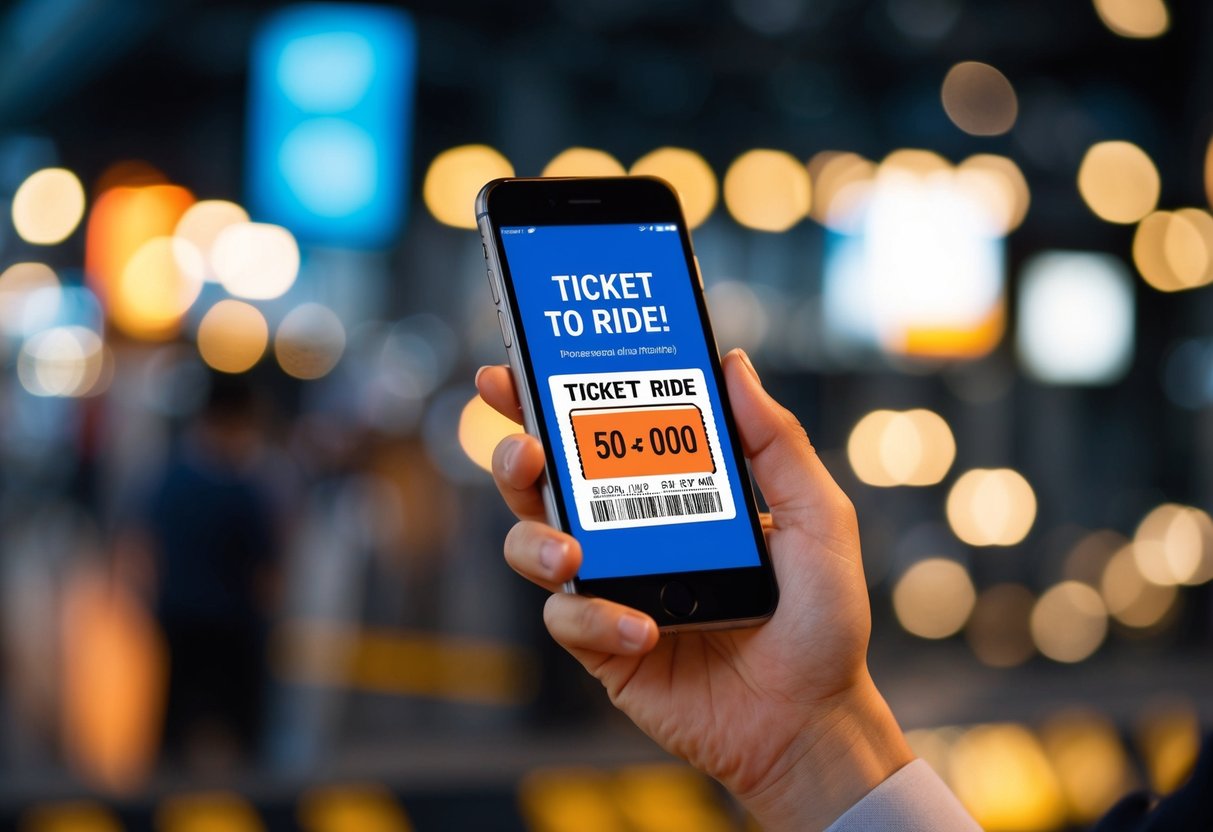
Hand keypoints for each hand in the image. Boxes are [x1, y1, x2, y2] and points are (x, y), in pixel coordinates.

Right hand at [477, 350, 912, 830]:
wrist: (812, 719)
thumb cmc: (820, 619)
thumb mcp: (816, 517)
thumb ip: (776, 442)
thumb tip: (733, 365)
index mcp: (673, 492)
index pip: (603, 434)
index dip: (551, 399)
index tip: (519, 367)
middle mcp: (631, 535)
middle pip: (547, 482)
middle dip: (518, 456)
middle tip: (526, 450)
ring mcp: (613, 589)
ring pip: (533, 547)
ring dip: (536, 541)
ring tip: (571, 556)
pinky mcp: (603, 647)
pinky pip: (568, 622)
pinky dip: (596, 620)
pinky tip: (644, 630)